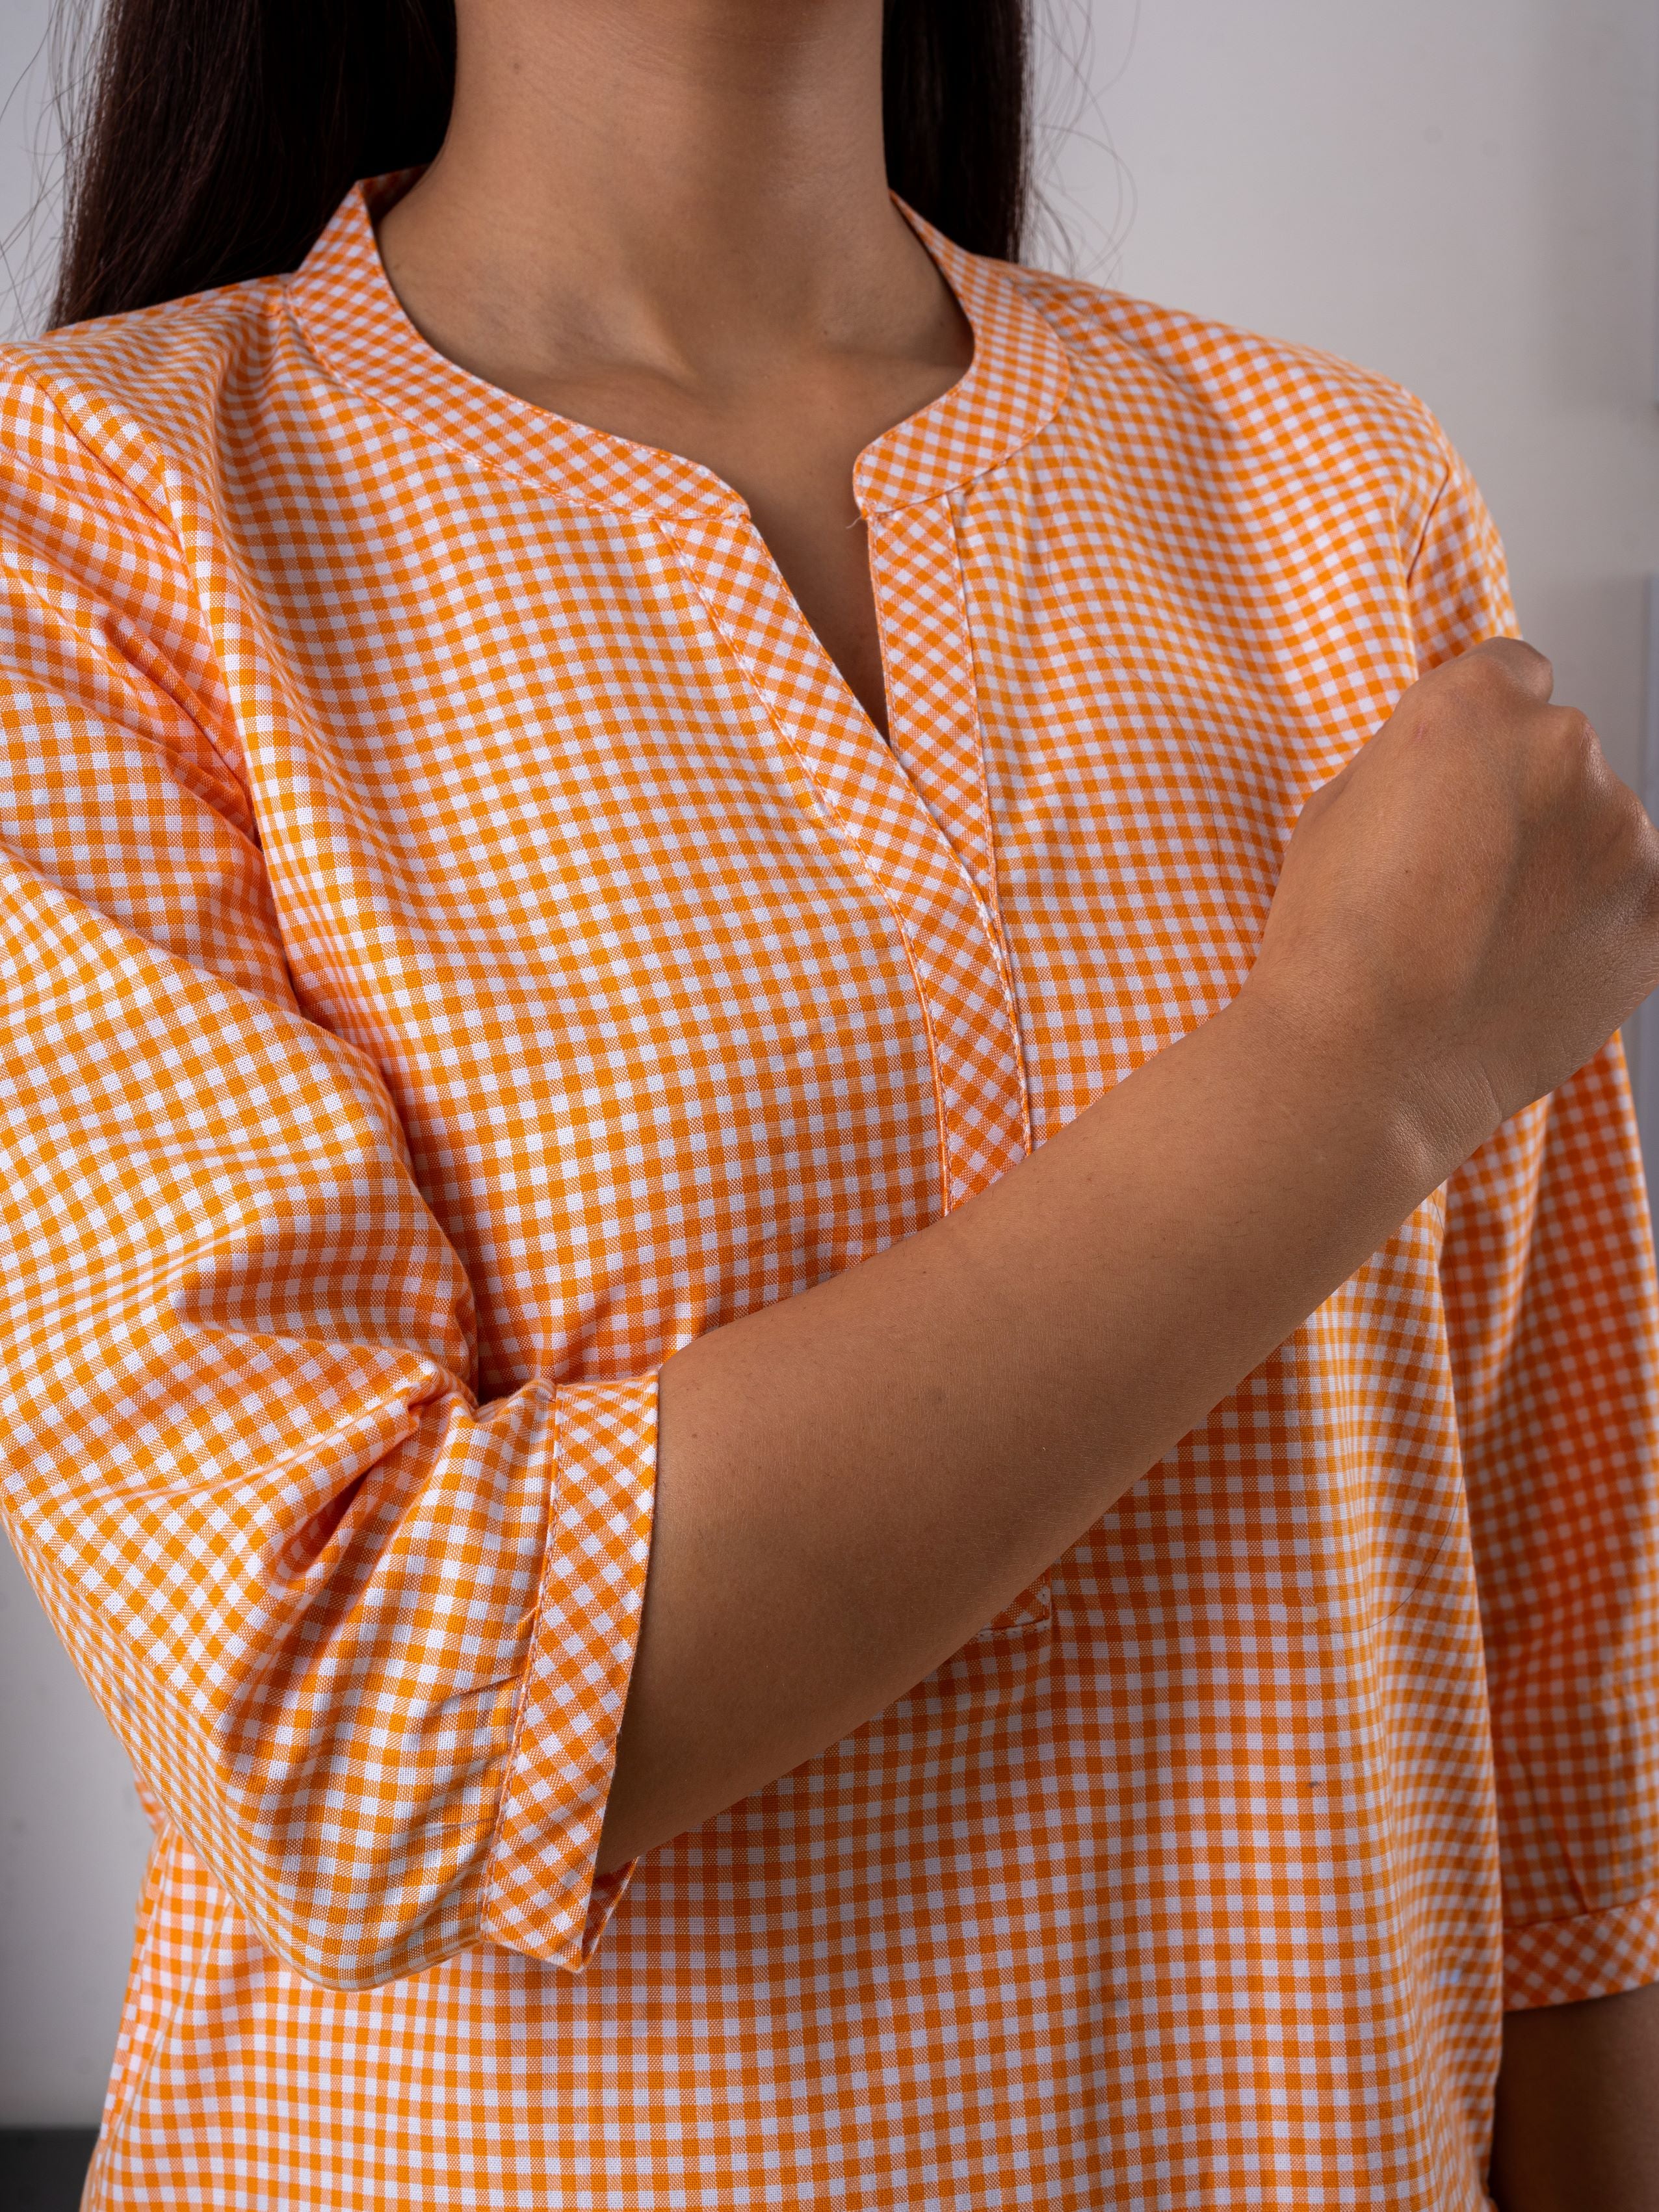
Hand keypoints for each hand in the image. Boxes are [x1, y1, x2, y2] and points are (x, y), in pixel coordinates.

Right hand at [1245, 639, 1658, 1157]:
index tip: (1464, 777)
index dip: (1482, 731)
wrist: (1364, 1067)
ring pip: (1602, 826)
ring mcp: (1624, 835)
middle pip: (1561, 752)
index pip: (1514, 672)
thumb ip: (1413, 763)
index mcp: (1476, 706)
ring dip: (1562, 862)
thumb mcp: (1333, 811)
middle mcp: (1565, 750)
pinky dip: (1600, 920)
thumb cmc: (1335, 948)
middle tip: (1461, 875)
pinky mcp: (1657, 917)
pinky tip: (1534, 962)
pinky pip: (1641, 896)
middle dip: (1522, 799)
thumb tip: (1452, 769)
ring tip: (1490, 935)